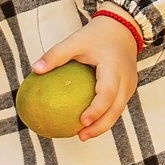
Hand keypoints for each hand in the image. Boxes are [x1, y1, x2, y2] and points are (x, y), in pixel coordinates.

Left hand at [33, 13, 139, 141]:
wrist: (122, 28)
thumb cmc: (96, 35)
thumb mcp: (75, 41)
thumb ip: (56, 55)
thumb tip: (34, 69)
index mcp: (113, 68)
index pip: (107, 93)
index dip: (97, 109)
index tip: (81, 121)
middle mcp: (125, 79)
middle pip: (116, 109)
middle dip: (100, 126)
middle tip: (81, 136)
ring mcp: (130, 85)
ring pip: (118, 111)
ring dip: (103, 125)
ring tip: (83, 135)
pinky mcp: (128, 88)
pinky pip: (117, 106)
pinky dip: (105, 116)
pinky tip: (89, 123)